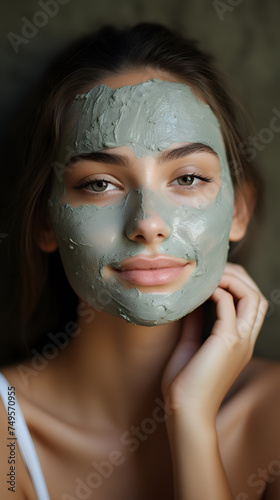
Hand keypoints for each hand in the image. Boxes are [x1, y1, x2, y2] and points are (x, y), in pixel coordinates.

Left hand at [161, 263, 267, 422]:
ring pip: (252, 297)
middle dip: (239, 276)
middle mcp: (245, 339)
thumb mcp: (190, 345)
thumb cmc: (185, 384)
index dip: (237, 284)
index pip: (252, 304)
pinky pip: (229, 305)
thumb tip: (192, 301)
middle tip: (215, 270)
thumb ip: (195, 322)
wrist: (184, 412)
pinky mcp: (227, 341)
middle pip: (257, 297)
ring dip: (233, 279)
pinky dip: (218, 291)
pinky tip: (202, 290)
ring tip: (212, 275)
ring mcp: (239, 340)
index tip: (213, 276)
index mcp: (239, 342)